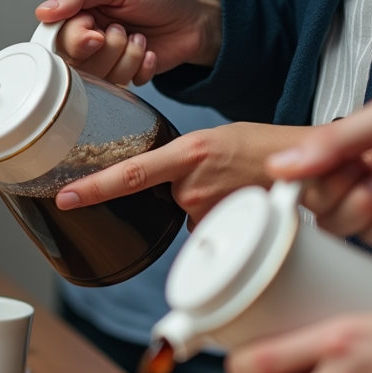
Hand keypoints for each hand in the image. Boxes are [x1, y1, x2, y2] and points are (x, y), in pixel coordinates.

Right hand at [34, 0, 221, 84]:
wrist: (199, 11)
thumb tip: (43, 11)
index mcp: (80, 14)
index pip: (58, 40)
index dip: (75, 42)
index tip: (95, 36)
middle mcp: (89, 39)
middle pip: (76, 64)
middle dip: (106, 49)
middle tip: (123, 30)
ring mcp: (107, 61)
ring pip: (99, 79)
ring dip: (126, 58)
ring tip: (140, 37)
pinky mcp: (125, 77)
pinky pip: (122, 87)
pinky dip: (140, 68)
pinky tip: (150, 51)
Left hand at [54, 123, 308, 224]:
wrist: (306, 161)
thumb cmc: (257, 148)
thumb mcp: (209, 143)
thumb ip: (177, 165)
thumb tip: (154, 188)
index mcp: (187, 153)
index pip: (129, 174)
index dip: (93, 187)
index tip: (65, 197)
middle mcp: (193, 183)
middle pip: (158, 201)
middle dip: (175, 195)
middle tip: (210, 180)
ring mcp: (208, 209)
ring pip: (180, 216)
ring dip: (197, 207)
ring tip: (226, 189)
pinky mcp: (221, 227)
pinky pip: (200, 229)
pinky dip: (211, 219)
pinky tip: (233, 203)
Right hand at [267, 91, 371, 249]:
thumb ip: (333, 135)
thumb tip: (281, 163)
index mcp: (351, 145)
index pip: (299, 166)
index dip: (300, 176)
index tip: (304, 177)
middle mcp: (357, 176)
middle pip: (312, 203)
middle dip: (338, 195)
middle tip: (366, 178)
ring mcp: (371, 208)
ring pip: (333, 229)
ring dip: (361, 213)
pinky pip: (363, 248)